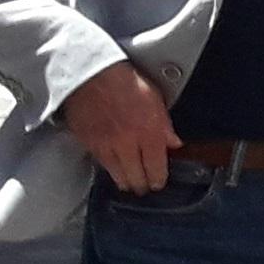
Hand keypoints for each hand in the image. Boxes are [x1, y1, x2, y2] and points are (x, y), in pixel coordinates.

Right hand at [58, 62, 175, 193]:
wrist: (93, 76)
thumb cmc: (126, 82)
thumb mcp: (155, 99)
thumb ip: (165, 125)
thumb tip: (174, 143)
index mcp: (149, 132)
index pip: (156, 167)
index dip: (158, 179)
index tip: (158, 183)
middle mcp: (128, 144)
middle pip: (135, 177)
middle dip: (141, 185)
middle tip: (144, 187)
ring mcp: (106, 146)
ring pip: (116, 175)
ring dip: (124, 181)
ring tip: (129, 184)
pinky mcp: (88, 144)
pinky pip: (101, 164)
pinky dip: (108, 169)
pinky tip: (112, 170)